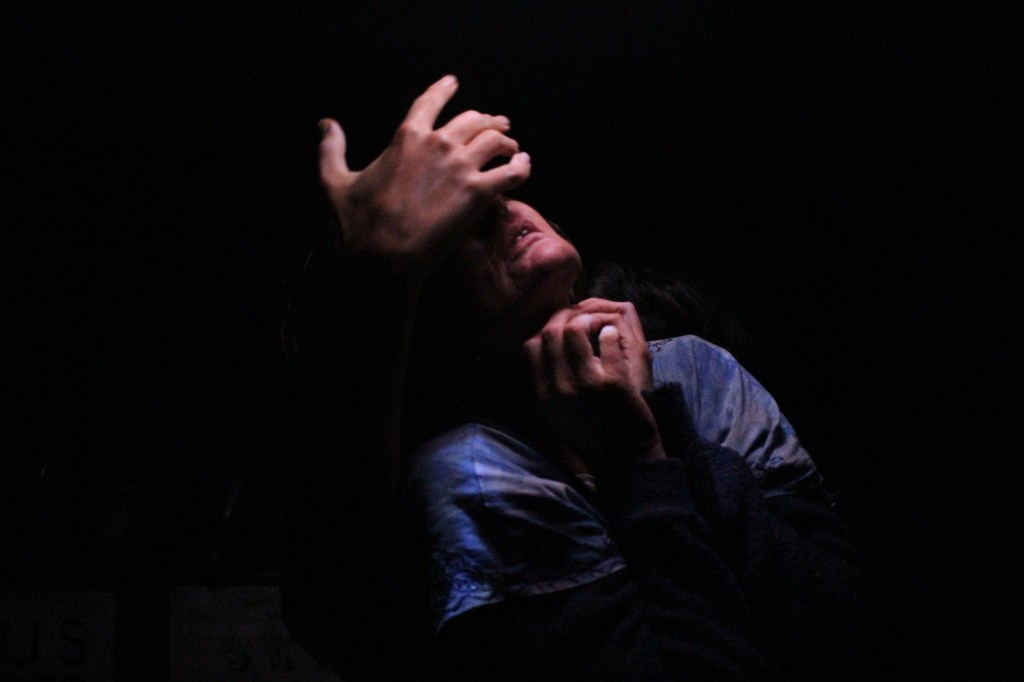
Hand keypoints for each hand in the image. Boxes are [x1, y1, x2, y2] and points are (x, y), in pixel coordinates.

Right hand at [318, 75, 531, 281]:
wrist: (384, 256)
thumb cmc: (359, 223)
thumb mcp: (335, 181)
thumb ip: (332, 149)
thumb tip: (325, 124)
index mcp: (406, 136)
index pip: (429, 102)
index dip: (443, 90)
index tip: (453, 83)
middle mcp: (437, 143)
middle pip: (473, 120)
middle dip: (487, 120)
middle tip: (498, 126)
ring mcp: (461, 166)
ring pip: (495, 141)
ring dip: (506, 142)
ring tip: (512, 147)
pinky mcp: (478, 193)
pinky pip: (511, 171)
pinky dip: (521, 166)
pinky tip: (524, 166)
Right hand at [524, 299, 665, 474]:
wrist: (625, 458)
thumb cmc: (590, 434)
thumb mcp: (553, 416)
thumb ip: (541, 384)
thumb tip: (533, 344)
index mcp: (542, 395)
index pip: (531, 345)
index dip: (545, 329)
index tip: (560, 328)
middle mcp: (559, 389)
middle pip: (551, 331)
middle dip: (566, 317)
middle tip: (581, 320)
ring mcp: (586, 384)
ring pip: (577, 328)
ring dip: (589, 319)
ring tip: (598, 326)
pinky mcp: (614, 382)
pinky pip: (608, 338)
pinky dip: (610, 333)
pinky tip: (612, 339)